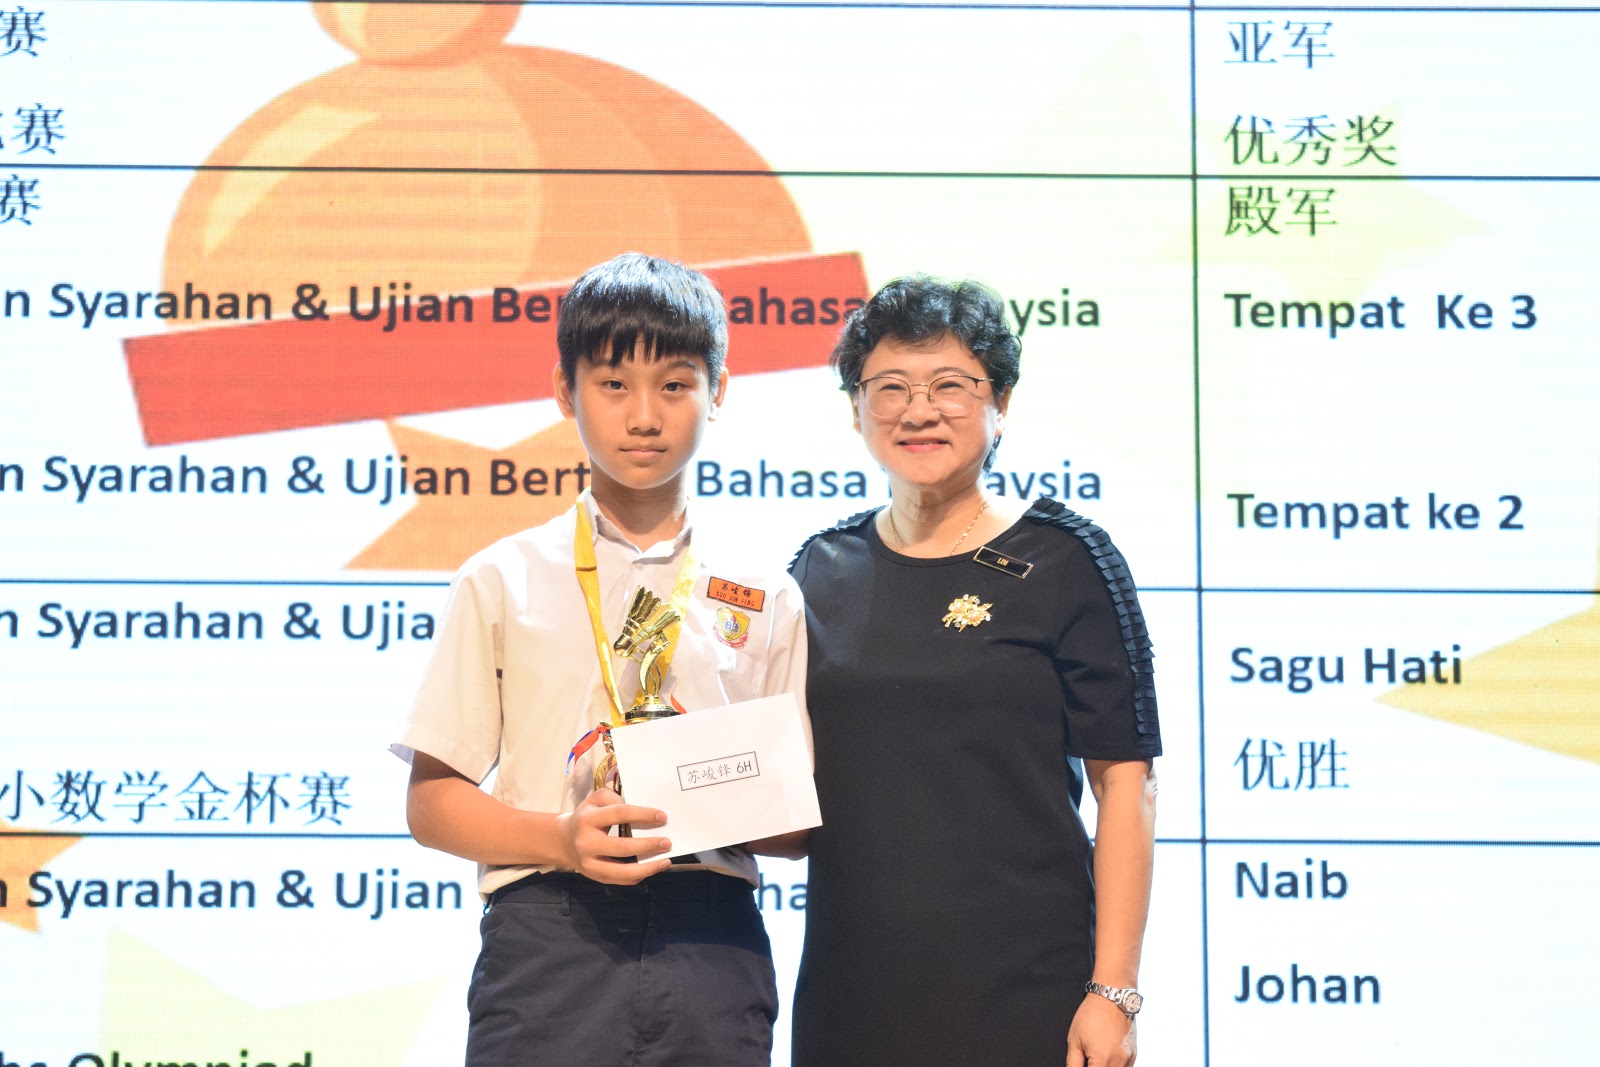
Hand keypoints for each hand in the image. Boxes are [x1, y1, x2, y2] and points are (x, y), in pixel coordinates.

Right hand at [556, 788, 671, 884]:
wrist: (564, 841)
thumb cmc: (586, 818)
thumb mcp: (594, 800)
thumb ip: (612, 797)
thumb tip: (636, 808)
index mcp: (587, 819)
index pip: (620, 814)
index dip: (643, 815)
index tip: (662, 816)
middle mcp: (587, 843)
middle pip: (622, 847)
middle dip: (648, 845)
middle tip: (667, 842)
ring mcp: (590, 864)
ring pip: (622, 871)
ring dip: (647, 868)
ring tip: (665, 861)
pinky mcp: (596, 877)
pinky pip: (621, 880)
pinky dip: (639, 875)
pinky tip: (652, 868)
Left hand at [1065, 990, 1136, 1066]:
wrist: (1111, 998)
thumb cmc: (1091, 1015)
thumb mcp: (1074, 1040)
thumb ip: (1073, 1063)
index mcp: (1102, 1060)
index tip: (1084, 1065)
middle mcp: (1118, 1062)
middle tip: (1089, 1060)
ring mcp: (1128, 1058)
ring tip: (1097, 1059)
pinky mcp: (1134, 1053)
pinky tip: (1108, 1059)